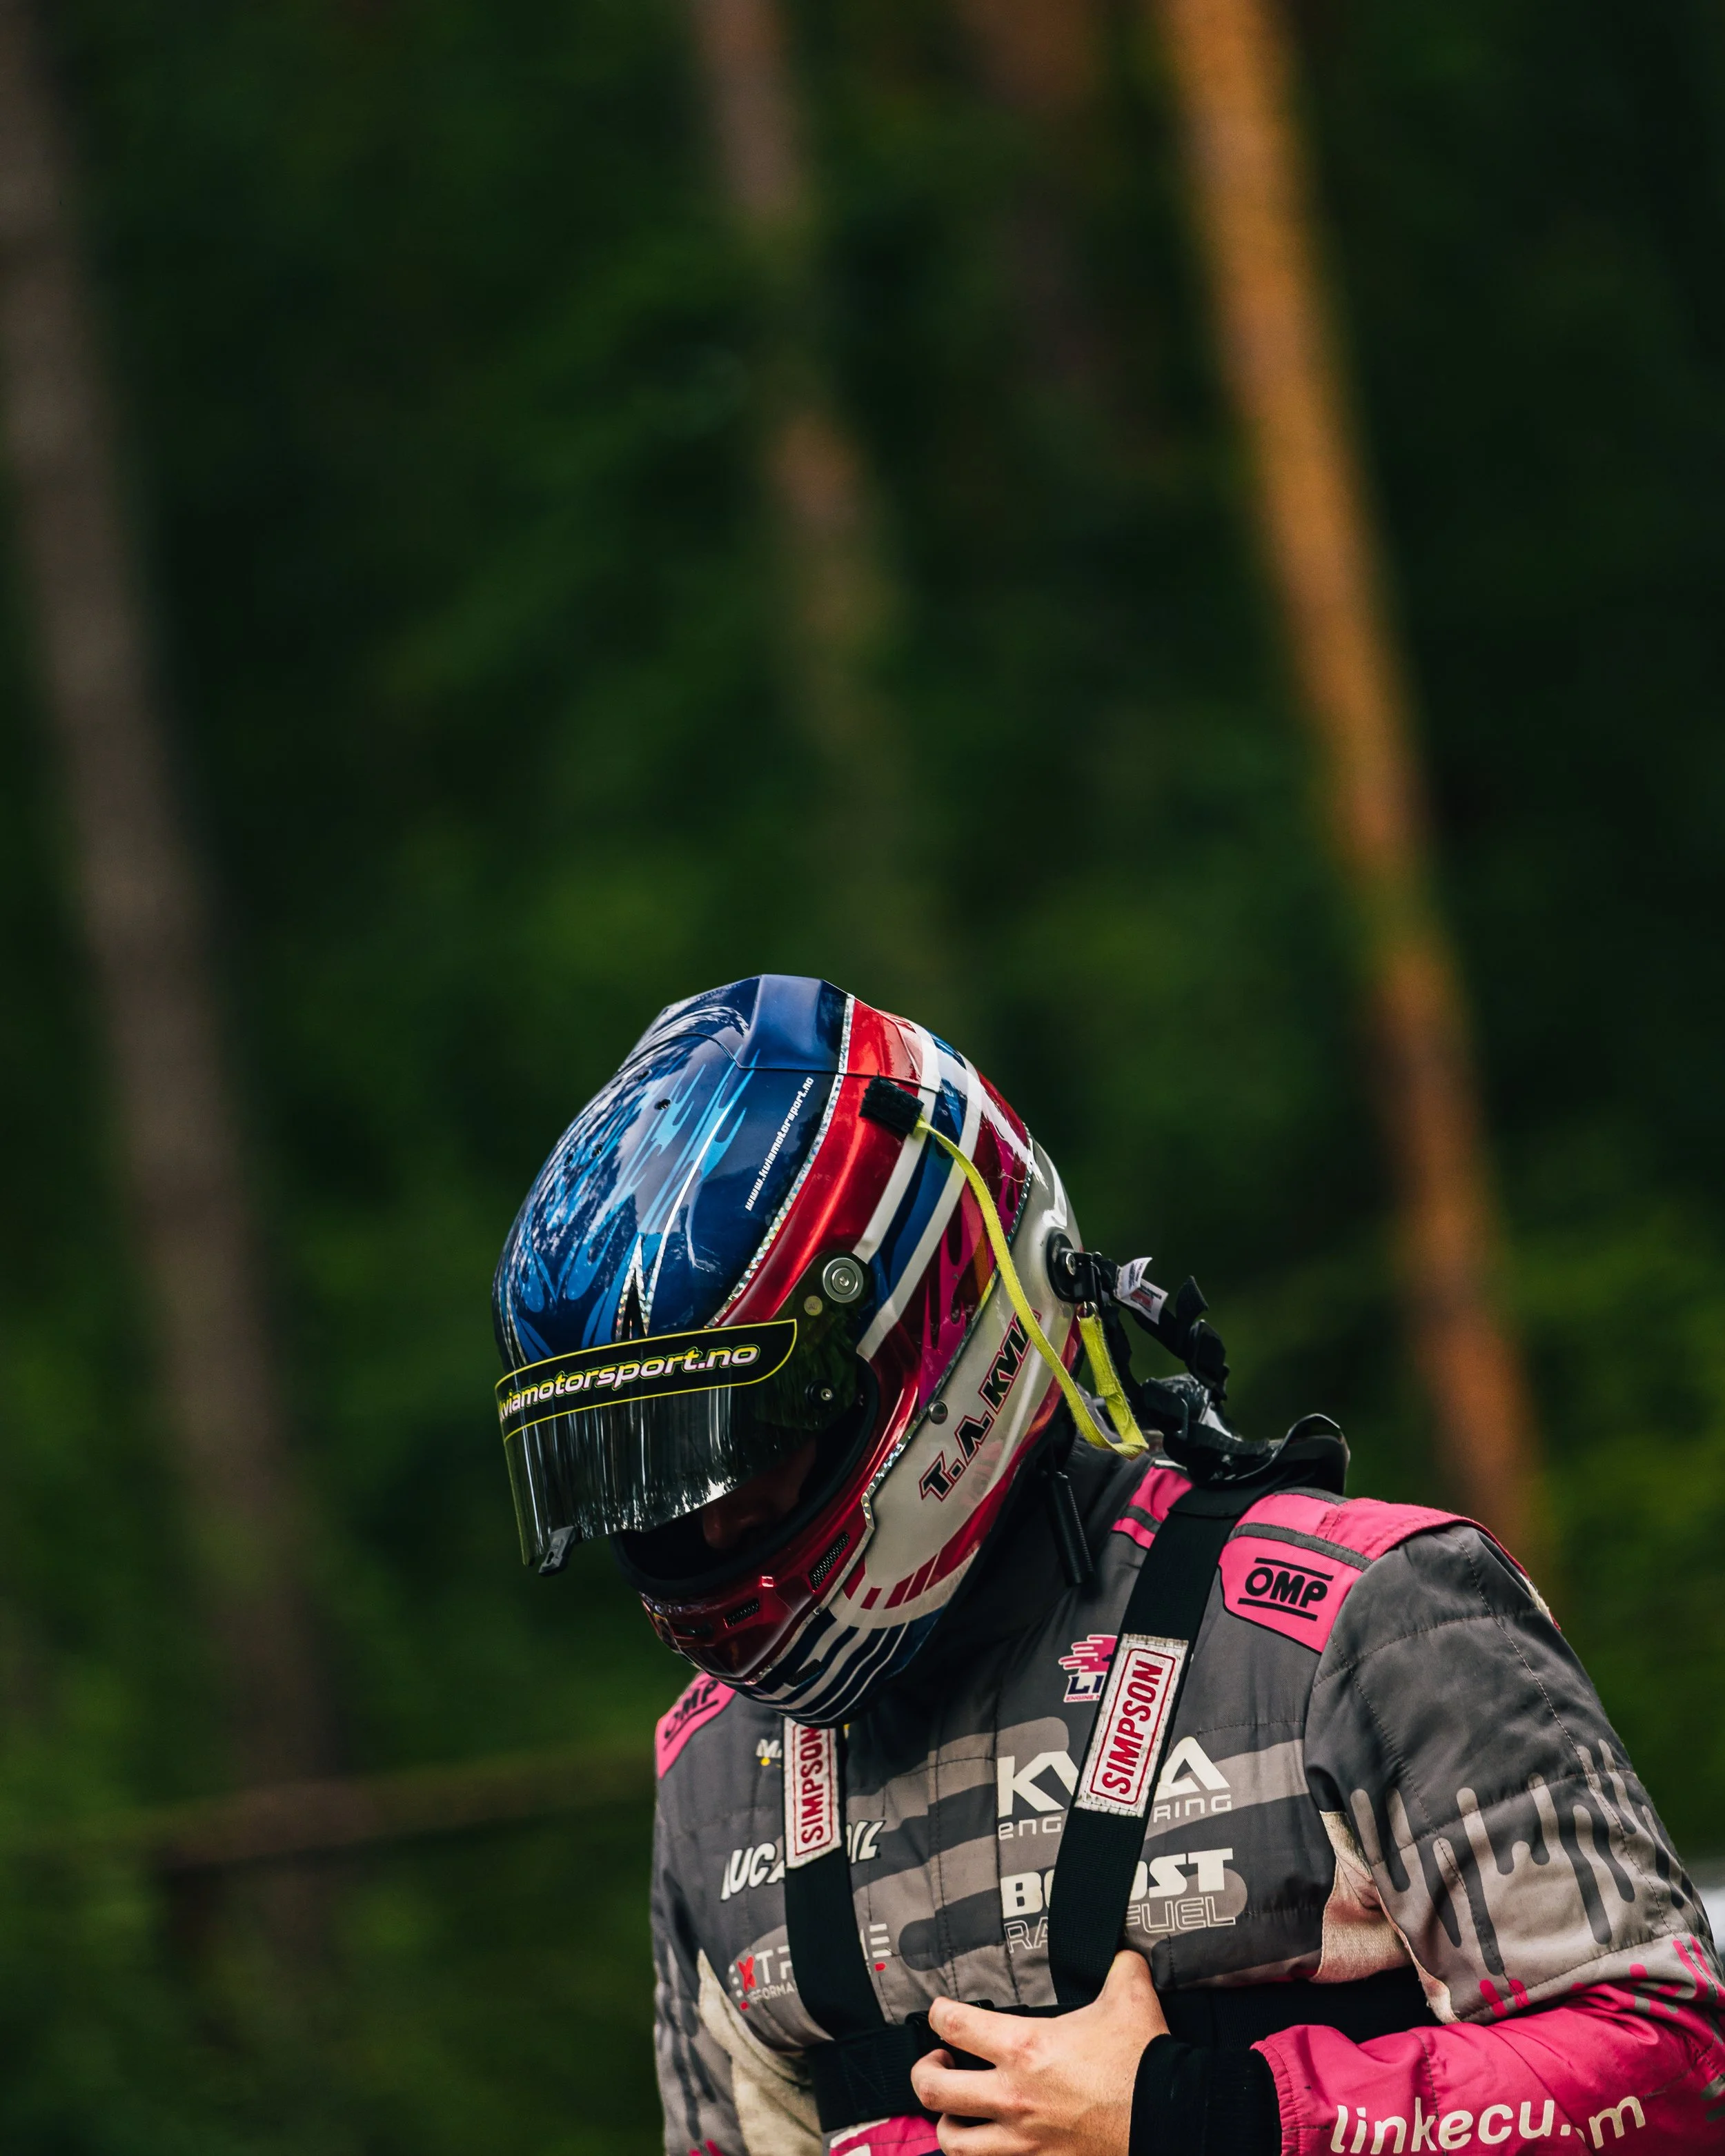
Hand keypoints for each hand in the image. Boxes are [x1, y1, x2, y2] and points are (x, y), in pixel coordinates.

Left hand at [908, 1951, 1168, 2155]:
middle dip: (925, 2072)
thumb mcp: (1130, 1993)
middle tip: (940, 2061)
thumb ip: (1118, 1964)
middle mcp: (1013, 2095)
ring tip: (956, 2108)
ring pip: (953, 2141)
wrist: (1170, 2117)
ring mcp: (1023, 2139)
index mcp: (1024, 2047)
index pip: (952, 2025)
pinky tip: (990, 2138)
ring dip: (947, 2122)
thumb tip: (1122, 1951)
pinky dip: (983, 2154)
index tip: (940, 2012)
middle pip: (933, 2089)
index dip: (937, 2013)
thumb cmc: (1143, 2059)